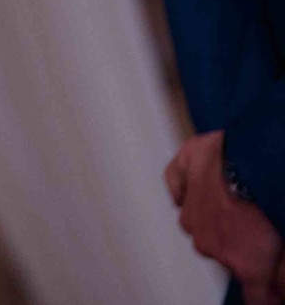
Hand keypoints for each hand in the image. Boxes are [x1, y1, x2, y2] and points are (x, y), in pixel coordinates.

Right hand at [170, 130, 281, 303]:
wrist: (254, 159)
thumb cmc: (270, 199)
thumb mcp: (283, 246)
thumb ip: (280, 274)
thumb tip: (277, 291)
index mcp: (239, 261)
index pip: (253, 292)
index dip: (262, 292)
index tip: (269, 292)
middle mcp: (207, 240)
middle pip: (219, 250)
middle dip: (235, 245)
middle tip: (256, 232)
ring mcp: (190, 206)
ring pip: (196, 218)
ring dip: (212, 215)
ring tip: (233, 203)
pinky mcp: (181, 170)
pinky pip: (176, 182)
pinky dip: (184, 185)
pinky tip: (196, 184)